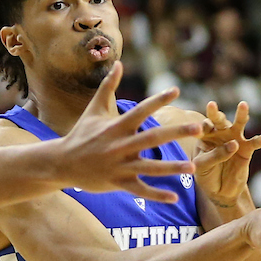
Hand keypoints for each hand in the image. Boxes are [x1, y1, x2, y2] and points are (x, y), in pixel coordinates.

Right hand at [57, 62, 234, 202]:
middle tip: (198, 128)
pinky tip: (174, 197)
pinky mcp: (117, 182)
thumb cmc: (81, 134)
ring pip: (149, 167)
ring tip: (193, 166)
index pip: (140, 110)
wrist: (62, 162)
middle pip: (151, 138)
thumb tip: (118, 63)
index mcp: (116, 126)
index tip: (176, 90)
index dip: (157, 99)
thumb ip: (108, 86)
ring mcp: (119, 166)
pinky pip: (140, 190)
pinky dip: (156, 195)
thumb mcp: (94, 109)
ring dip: (171, 168)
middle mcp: (119, 145)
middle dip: (175, 133)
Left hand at [193, 101, 260, 206]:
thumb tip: (234, 144)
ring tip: (243, 105)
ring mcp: (234, 139)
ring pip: (238, 125)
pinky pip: (254, 143)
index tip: (198, 129)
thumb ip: (215, 155)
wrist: (221, 190)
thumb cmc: (207, 175)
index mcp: (204, 137)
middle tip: (211, 105)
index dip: (200, 127)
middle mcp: (219, 134)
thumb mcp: (204, 167)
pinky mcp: (246, 149)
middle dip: (215, 114)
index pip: (202, 128)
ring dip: (240, 115)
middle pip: (218, 121)